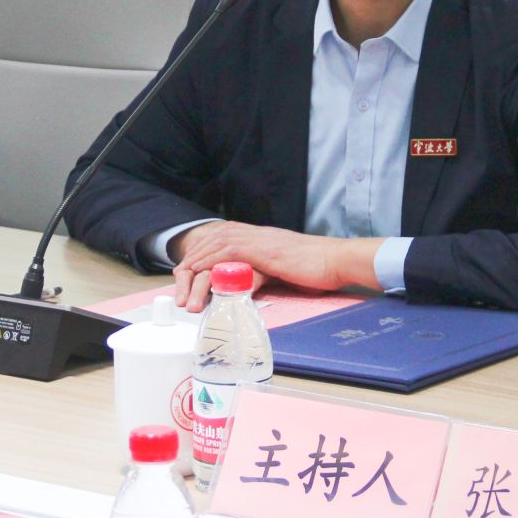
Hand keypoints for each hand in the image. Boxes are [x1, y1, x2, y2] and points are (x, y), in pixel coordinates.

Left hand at [167, 222, 380, 311]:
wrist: (336, 260)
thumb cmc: (318, 268)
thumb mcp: (286, 267)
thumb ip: (268, 270)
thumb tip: (253, 284)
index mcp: (262, 236)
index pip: (224, 237)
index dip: (204, 251)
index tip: (191, 268)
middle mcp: (258, 234)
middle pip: (215, 238)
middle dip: (194, 257)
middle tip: (180, 277)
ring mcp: (261, 239)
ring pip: (217, 243)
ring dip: (198, 262)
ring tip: (185, 280)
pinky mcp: (264, 249)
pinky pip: (229, 252)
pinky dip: (212, 261)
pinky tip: (202, 274)